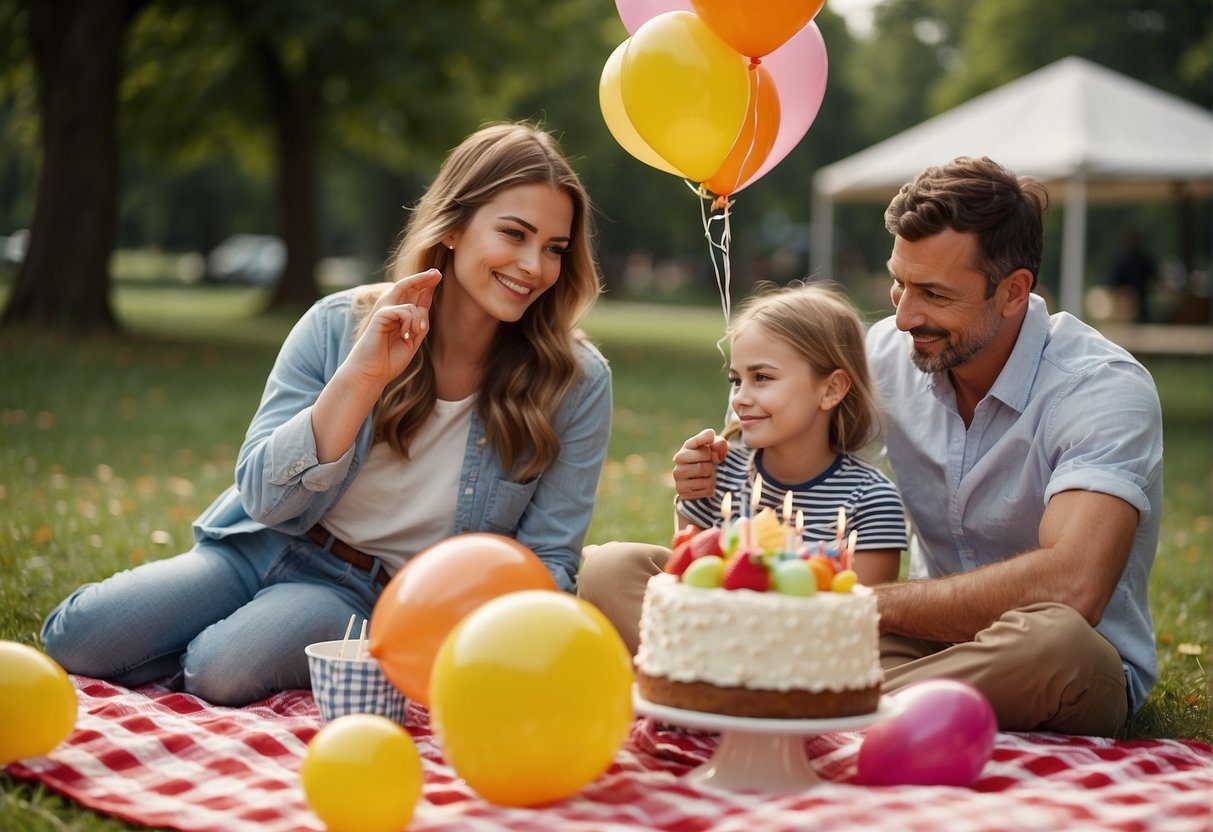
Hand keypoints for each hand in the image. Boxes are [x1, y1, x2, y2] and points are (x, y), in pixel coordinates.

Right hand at [347, 269, 441, 387]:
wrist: (373, 372)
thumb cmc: (391, 359)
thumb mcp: (413, 338)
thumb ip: (420, 320)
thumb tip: (425, 299)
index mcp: (399, 315)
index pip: (414, 296)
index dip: (425, 285)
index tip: (437, 275)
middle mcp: (390, 309)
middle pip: (408, 287)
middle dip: (423, 279)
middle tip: (437, 273)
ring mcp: (384, 310)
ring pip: (412, 305)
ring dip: (418, 322)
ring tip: (412, 336)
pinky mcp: (380, 314)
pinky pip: (404, 310)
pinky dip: (410, 324)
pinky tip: (405, 336)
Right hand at [672, 428, 728, 499]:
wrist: (700, 476)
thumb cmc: (707, 458)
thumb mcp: (714, 446)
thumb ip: (718, 442)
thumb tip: (719, 443)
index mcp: (685, 449)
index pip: (703, 446)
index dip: (711, 448)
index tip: (711, 447)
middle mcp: (678, 463)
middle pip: (705, 467)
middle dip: (712, 467)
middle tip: (708, 465)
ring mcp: (679, 479)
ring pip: (706, 481)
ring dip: (712, 478)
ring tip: (706, 475)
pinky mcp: (683, 493)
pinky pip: (707, 491)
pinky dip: (710, 489)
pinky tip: (703, 484)